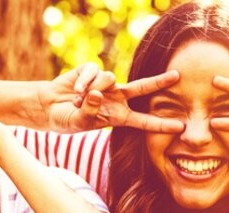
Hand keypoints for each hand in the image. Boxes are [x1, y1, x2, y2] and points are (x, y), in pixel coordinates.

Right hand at [43, 64, 182, 132]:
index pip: (143, 121)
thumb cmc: (67, 119)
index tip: (180, 126)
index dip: (161, 124)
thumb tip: (97, 93)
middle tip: (177, 76)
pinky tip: (74, 89)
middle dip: (159, 82)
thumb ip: (88, 111)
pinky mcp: (92, 71)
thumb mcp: (78, 122)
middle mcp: (116, 98)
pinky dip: (83, 81)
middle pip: (142, 88)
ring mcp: (105, 84)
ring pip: (109, 78)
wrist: (48, 106)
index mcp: (118, 116)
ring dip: (92, 89)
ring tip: (77, 100)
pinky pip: (93, 72)